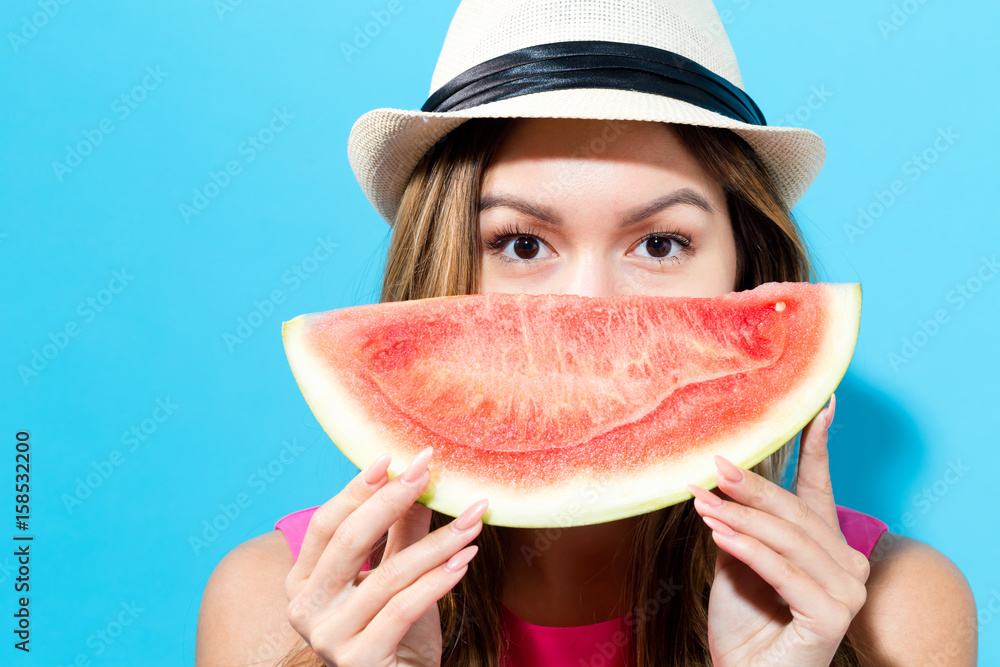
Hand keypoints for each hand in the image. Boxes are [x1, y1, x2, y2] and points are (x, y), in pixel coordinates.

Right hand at [284, 446, 487, 666]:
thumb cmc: (399, 635)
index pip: (326, 524)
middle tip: (428, 470)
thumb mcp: (398, 576)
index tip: (393, 456)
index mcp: (304, 582)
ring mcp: (327, 638)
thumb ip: (401, 532)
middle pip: (349, 541)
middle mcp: (304, 609)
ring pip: (387, 575)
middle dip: (392, 500)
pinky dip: (439, 581)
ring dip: (436, 542)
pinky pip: (403, 609)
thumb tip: (417, 477)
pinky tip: (465, 560)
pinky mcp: (358, 662)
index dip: (358, 488)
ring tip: (471, 520)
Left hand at [685, 394, 870, 665]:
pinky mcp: (831, 614)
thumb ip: (742, 523)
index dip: (819, 448)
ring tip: (703, 501)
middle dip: (754, 487)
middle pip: (796, 512)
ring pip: (787, 538)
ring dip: (740, 517)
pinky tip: (717, 530)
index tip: (822, 405)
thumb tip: (724, 481)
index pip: (821, 490)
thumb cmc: (742, 622)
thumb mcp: (738, 559)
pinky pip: (781, 568)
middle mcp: (849, 565)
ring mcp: (847, 591)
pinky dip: (747, 547)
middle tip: (715, 464)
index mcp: (830, 547)